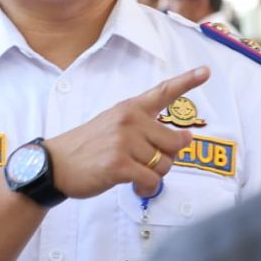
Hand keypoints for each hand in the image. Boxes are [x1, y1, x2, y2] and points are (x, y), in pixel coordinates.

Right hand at [46, 66, 209, 198]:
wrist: (55, 163)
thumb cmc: (86, 148)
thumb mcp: (112, 128)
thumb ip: (146, 130)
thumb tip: (185, 140)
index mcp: (128, 109)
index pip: (162, 92)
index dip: (187, 81)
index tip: (206, 71)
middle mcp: (128, 120)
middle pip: (175, 142)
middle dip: (166, 159)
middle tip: (144, 163)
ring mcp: (123, 141)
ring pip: (165, 164)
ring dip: (154, 176)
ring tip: (133, 174)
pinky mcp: (119, 163)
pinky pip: (152, 181)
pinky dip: (147, 189)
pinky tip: (133, 187)